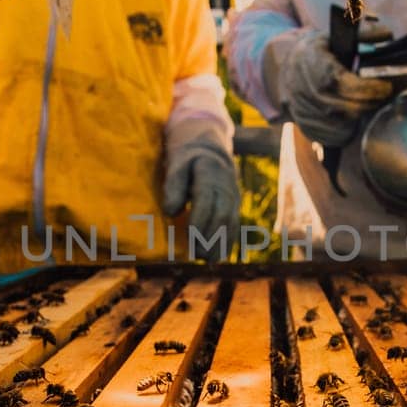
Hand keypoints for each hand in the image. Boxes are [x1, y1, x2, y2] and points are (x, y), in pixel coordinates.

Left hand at [162, 141, 238, 260]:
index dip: (199, 220)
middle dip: (210, 237)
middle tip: (196, 254)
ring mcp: (234, 197)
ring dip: (220, 243)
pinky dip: (228, 243)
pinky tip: (218, 257)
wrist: (210, 146)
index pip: (206, 200)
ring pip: (231, 222)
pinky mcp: (235, 206)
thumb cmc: (187, 157)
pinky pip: (235, 225)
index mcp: (210, 173)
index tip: (190, 237)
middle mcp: (226, 186)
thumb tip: (170, 213)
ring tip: (206, 260)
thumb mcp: (176, 163)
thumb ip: (173, 186)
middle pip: (221, 214)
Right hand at [262, 29, 392, 145]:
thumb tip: (386, 35)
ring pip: (336, 125)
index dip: (364, 87)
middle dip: (367, 103)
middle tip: (383, 96)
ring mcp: (299, 110)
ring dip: (359, 118)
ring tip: (371, 105)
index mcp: (308, 61)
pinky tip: (356, 118)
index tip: (385, 86)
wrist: (289, 68)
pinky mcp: (305, 126)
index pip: (337, 81)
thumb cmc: (319, 51)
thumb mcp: (336, 35)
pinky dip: (348, 131)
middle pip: (338, 106)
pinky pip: (330, 136)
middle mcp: (299, 87)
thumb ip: (363, 34)